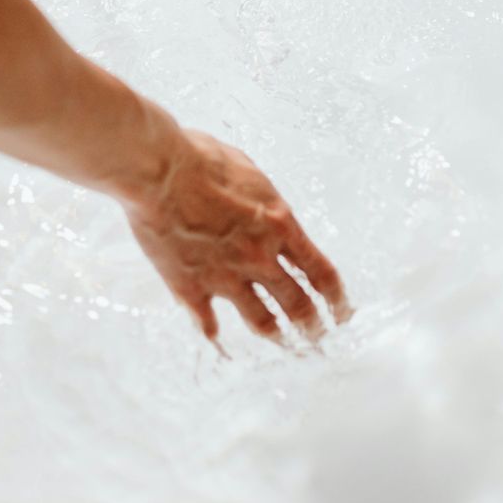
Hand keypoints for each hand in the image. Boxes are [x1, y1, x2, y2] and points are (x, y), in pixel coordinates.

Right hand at [124, 129, 349, 344]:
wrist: (160, 171)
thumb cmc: (201, 159)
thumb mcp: (251, 175)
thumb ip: (264, 205)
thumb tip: (268, 214)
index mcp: (279, 225)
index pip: (320, 272)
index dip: (336, 298)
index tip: (342, 312)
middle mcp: (259, 257)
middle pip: (297, 303)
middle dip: (312, 325)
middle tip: (318, 336)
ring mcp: (226, 276)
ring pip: (261, 320)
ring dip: (276, 334)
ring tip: (283, 343)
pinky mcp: (191, 287)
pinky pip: (207, 322)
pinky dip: (214, 333)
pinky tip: (217, 338)